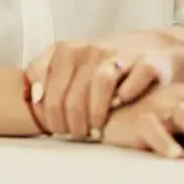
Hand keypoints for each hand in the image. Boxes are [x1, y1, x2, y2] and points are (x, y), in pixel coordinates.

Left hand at [24, 31, 183, 139]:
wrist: (150, 48)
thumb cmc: (101, 64)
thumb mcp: (67, 64)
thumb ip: (44, 74)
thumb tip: (33, 96)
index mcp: (68, 50)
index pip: (49, 85)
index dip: (50, 112)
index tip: (56, 128)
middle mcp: (93, 49)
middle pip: (73, 91)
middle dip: (71, 121)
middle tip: (76, 135)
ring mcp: (121, 54)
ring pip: (101, 82)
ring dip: (96, 112)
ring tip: (96, 131)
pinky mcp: (149, 63)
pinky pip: (137, 76)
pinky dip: (128, 93)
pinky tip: (121, 106)